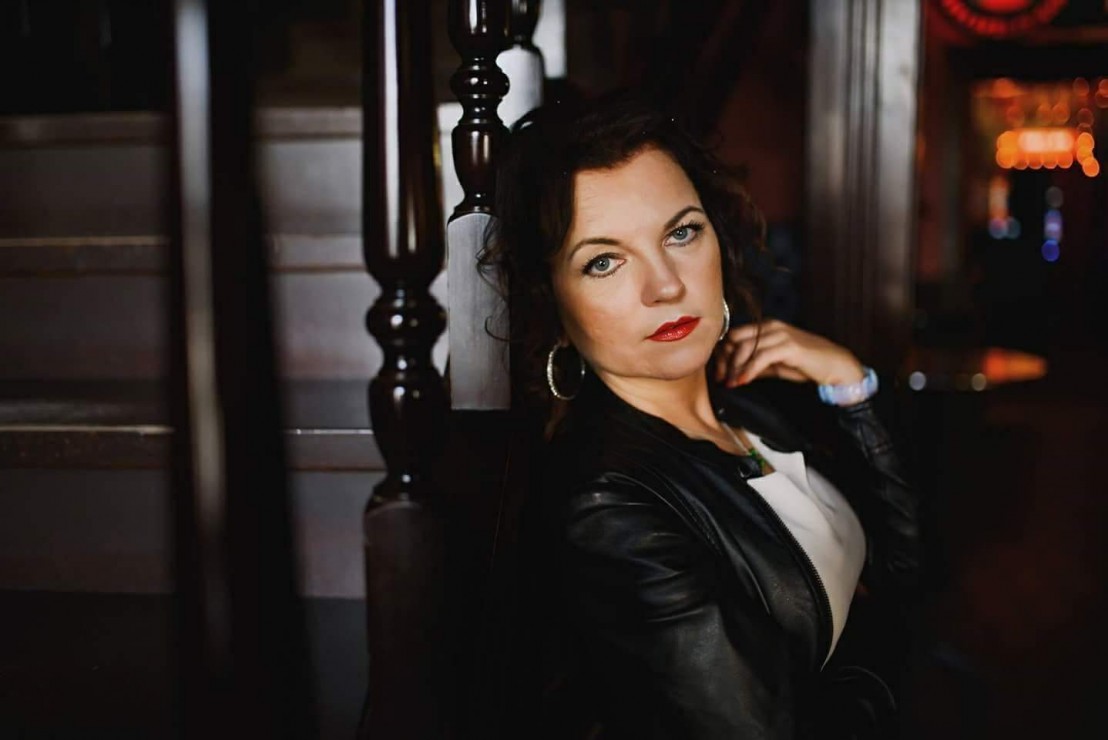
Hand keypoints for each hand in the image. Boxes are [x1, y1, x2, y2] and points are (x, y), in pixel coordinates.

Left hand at [713, 319, 865, 388]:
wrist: (836, 366)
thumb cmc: (809, 365)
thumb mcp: (776, 365)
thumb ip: (757, 365)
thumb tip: (737, 372)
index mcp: (767, 327)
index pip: (734, 335)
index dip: (723, 355)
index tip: (720, 373)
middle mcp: (772, 327)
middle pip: (734, 339)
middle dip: (725, 361)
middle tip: (722, 379)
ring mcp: (780, 334)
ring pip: (745, 348)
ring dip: (735, 368)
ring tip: (731, 383)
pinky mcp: (788, 346)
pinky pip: (760, 358)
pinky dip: (749, 370)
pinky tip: (743, 381)